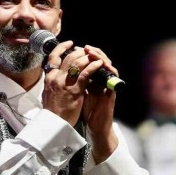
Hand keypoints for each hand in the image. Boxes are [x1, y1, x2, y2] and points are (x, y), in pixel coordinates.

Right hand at [41, 40, 89, 125]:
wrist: (54, 124)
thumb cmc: (53, 111)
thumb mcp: (47, 93)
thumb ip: (51, 84)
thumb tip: (53, 77)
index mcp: (48, 78)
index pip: (53, 57)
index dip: (62, 47)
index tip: (70, 44)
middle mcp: (55, 78)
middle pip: (68, 57)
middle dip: (80, 52)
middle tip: (87, 51)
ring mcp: (65, 83)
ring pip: (77, 62)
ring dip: (88, 57)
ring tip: (95, 56)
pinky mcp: (75, 90)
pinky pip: (86, 73)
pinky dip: (93, 66)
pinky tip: (99, 64)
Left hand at [81, 45, 118, 162]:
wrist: (95, 127)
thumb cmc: (85, 112)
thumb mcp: (76, 94)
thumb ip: (74, 82)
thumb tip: (62, 71)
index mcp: (90, 80)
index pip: (88, 61)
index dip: (82, 53)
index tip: (74, 47)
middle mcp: (99, 80)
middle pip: (98, 59)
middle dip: (91, 52)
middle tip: (84, 47)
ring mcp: (106, 85)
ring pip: (107, 64)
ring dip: (100, 57)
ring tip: (91, 52)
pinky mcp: (111, 91)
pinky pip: (113, 76)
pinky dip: (108, 68)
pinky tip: (101, 63)